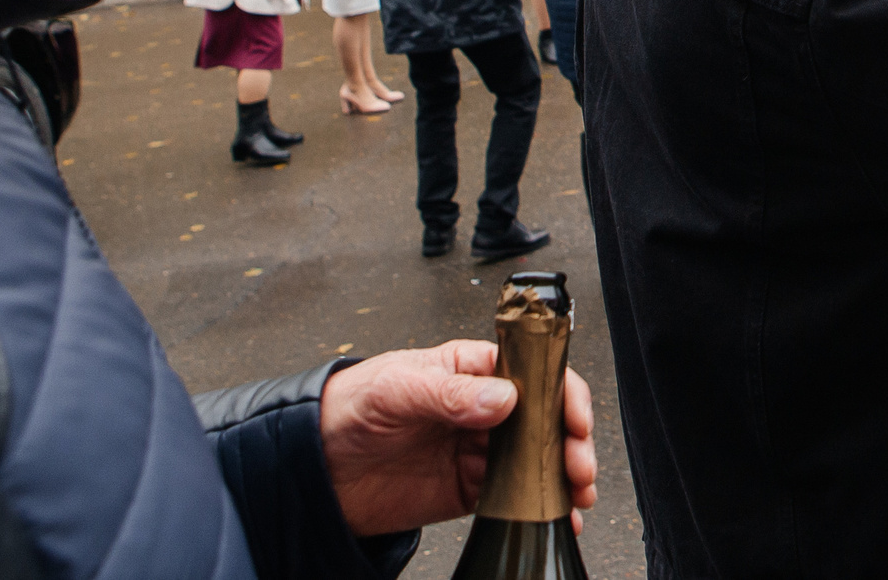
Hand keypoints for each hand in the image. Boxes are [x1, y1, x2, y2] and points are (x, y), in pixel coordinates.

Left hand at [320, 340, 597, 536]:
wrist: (311, 466)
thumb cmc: (347, 407)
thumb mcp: (396, 388)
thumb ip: (449, 393)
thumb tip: (502, 397)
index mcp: (470, 369)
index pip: (532, 373)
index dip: (561, 394)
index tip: (573, 419)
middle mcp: (481, 408)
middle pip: (544, 420)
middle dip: (570, 442)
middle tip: (576, 466)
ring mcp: (477, 451)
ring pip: (536, 460)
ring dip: (562, 476)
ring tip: (575, 495)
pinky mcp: (468, 490)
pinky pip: (513, 497)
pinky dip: (539, 508)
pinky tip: (555, 517)